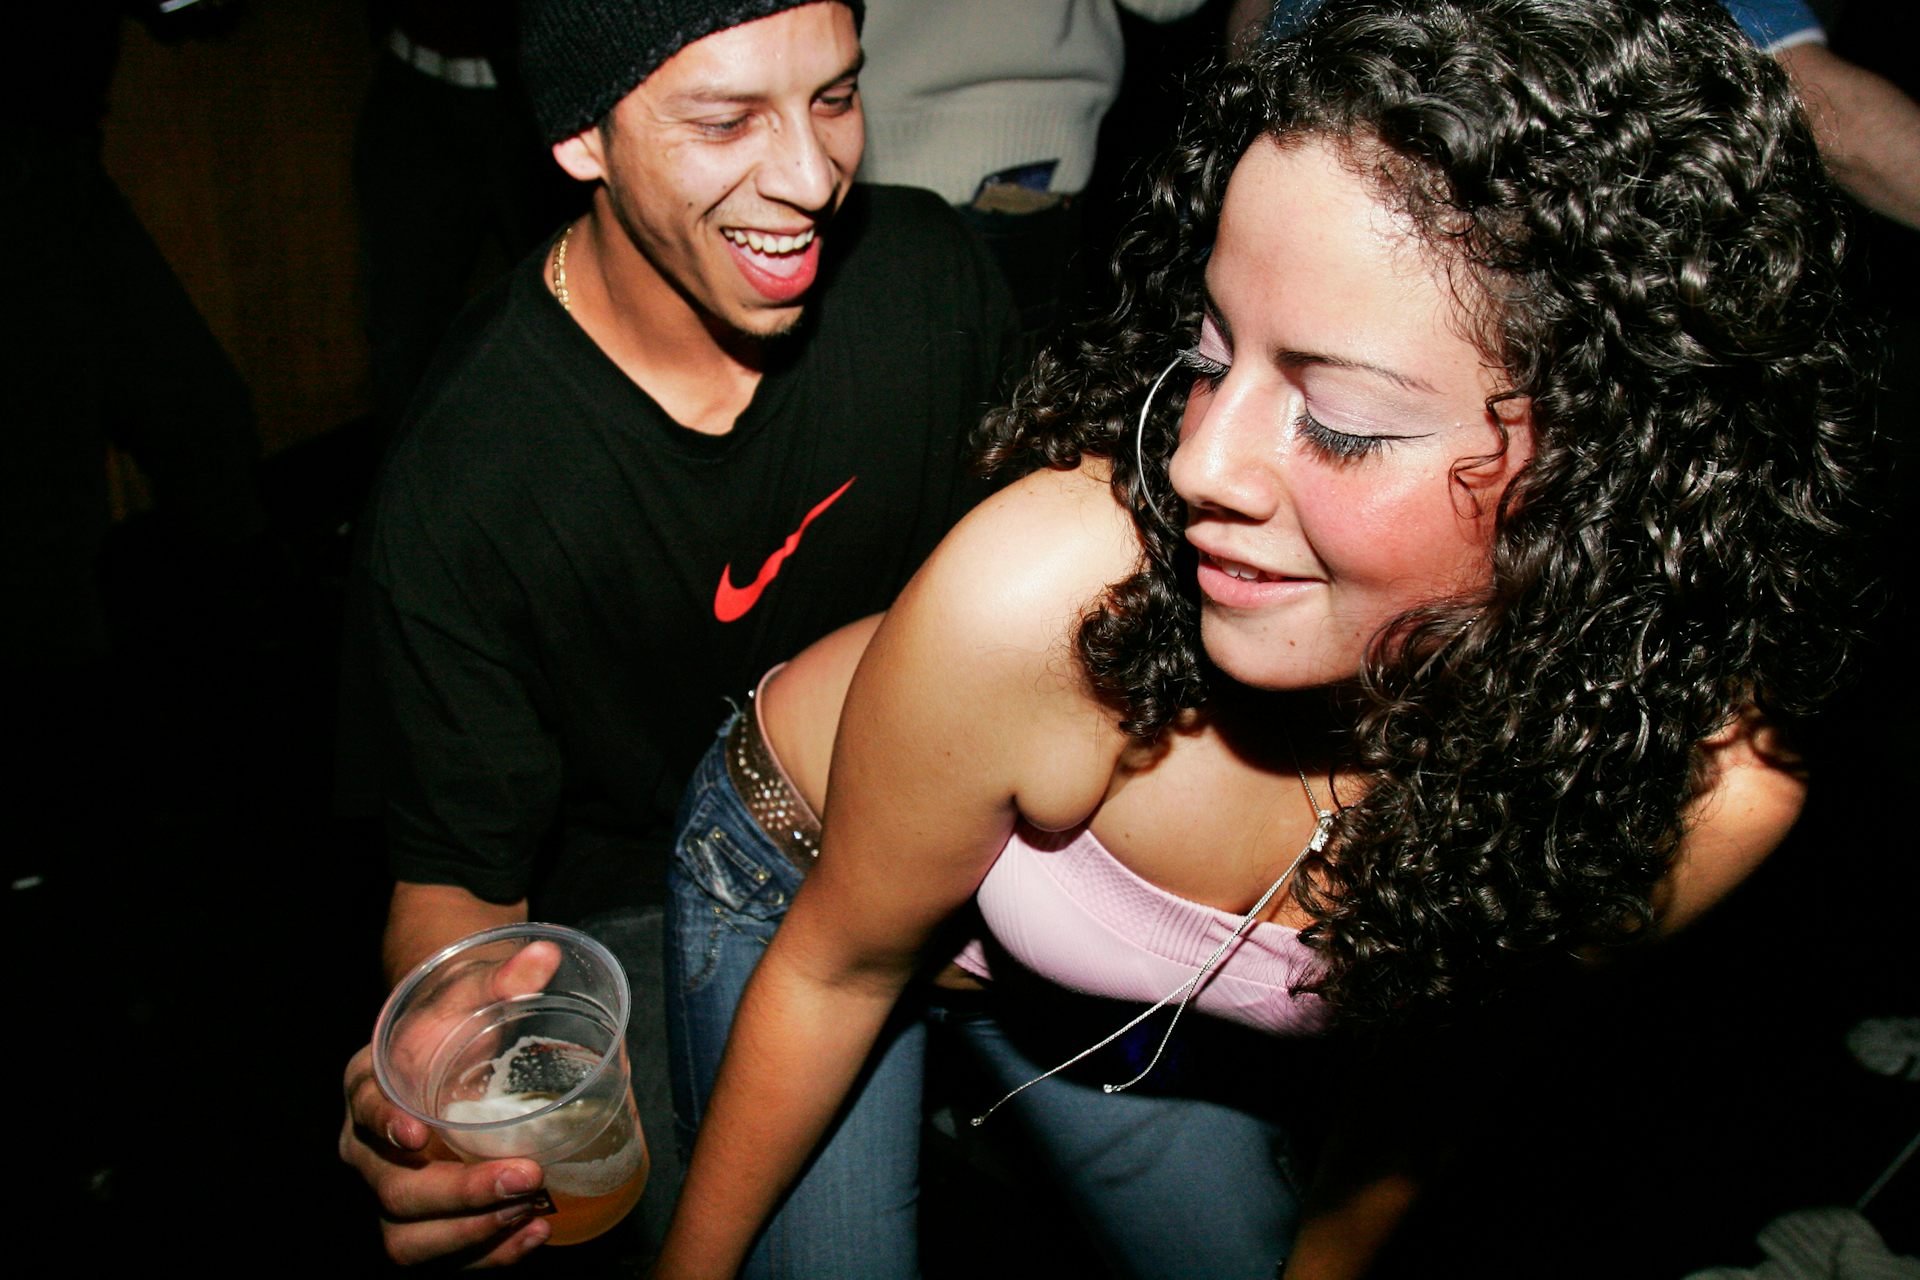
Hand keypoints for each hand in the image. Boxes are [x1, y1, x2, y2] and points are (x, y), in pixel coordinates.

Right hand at [339, 940, 565, 1264]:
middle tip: (524, 1176)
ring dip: (470, 1237)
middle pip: (393, 1190)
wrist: (453, 1048)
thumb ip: (504, 975)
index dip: (384, 1126)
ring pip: (408, 1238)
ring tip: (530, 1214)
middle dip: (457, 1193)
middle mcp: (368, 1147)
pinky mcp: (426, 1221)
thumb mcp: (472, 990)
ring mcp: (393, 1191)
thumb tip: (544, 957)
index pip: (363, 1109)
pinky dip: (485, 1256)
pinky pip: (441, 1257)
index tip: (418, 1135)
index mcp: (368, 1084)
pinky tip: (531, 1236)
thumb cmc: (453, 1021)